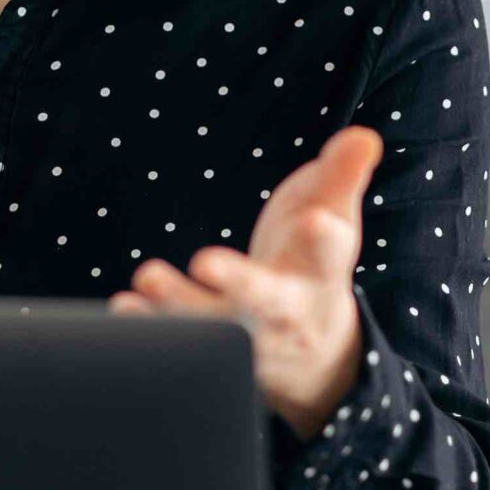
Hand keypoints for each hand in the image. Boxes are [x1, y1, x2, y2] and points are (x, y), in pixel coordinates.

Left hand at [110, 124, 377, 439]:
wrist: (310, 350)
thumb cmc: (313, 263)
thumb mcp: (336, 218)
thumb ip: (344, 176)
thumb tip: (364, 136)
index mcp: (319, 271)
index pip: (327, 252)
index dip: (322, 238)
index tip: (315, 223)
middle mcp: (284, 309)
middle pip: (263, 298)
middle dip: (238, 281)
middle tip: (206, 261)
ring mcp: (246, 335)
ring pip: (213, 327)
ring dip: (177, 305)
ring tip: (147, 276)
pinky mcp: (212, 353)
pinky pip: (180, 348)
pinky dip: (150, 330)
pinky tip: (126, 309)